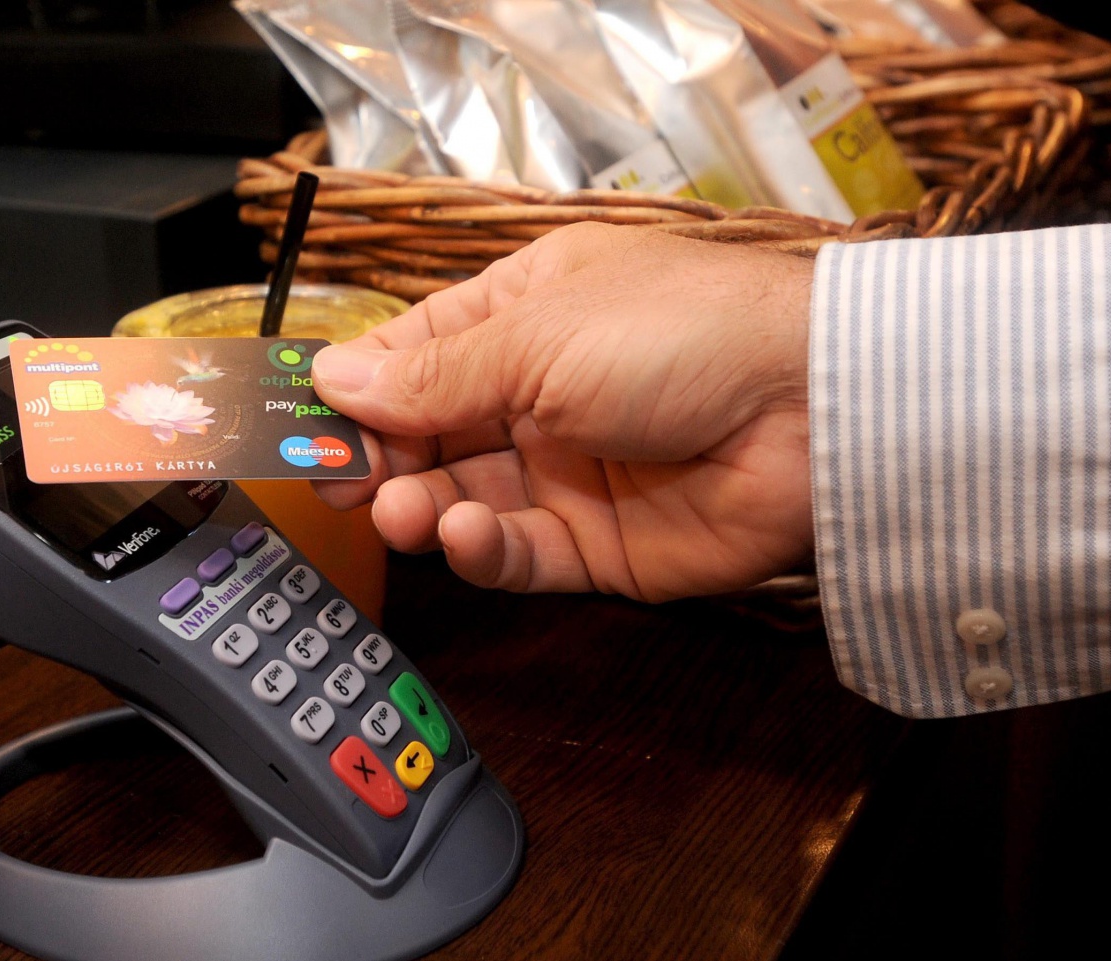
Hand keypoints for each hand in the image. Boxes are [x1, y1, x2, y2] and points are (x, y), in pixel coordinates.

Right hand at [310, 223, 813, 602]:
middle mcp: (542, 392)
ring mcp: (569, 471)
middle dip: (373, 455)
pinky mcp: (598, 546)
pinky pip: (515, 555)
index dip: (356, 386)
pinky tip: (459, 535)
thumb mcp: (538, 335)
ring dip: (417, 505)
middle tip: (329, 475)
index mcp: (526, 314)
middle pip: (426, 433)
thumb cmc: (690, 333)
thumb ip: (432, 374)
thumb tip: (337, 378)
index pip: (415, 353)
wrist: (816, 410)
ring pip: (460, 499)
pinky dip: (478, 551)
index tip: (295, 416)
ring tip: (394, 504)